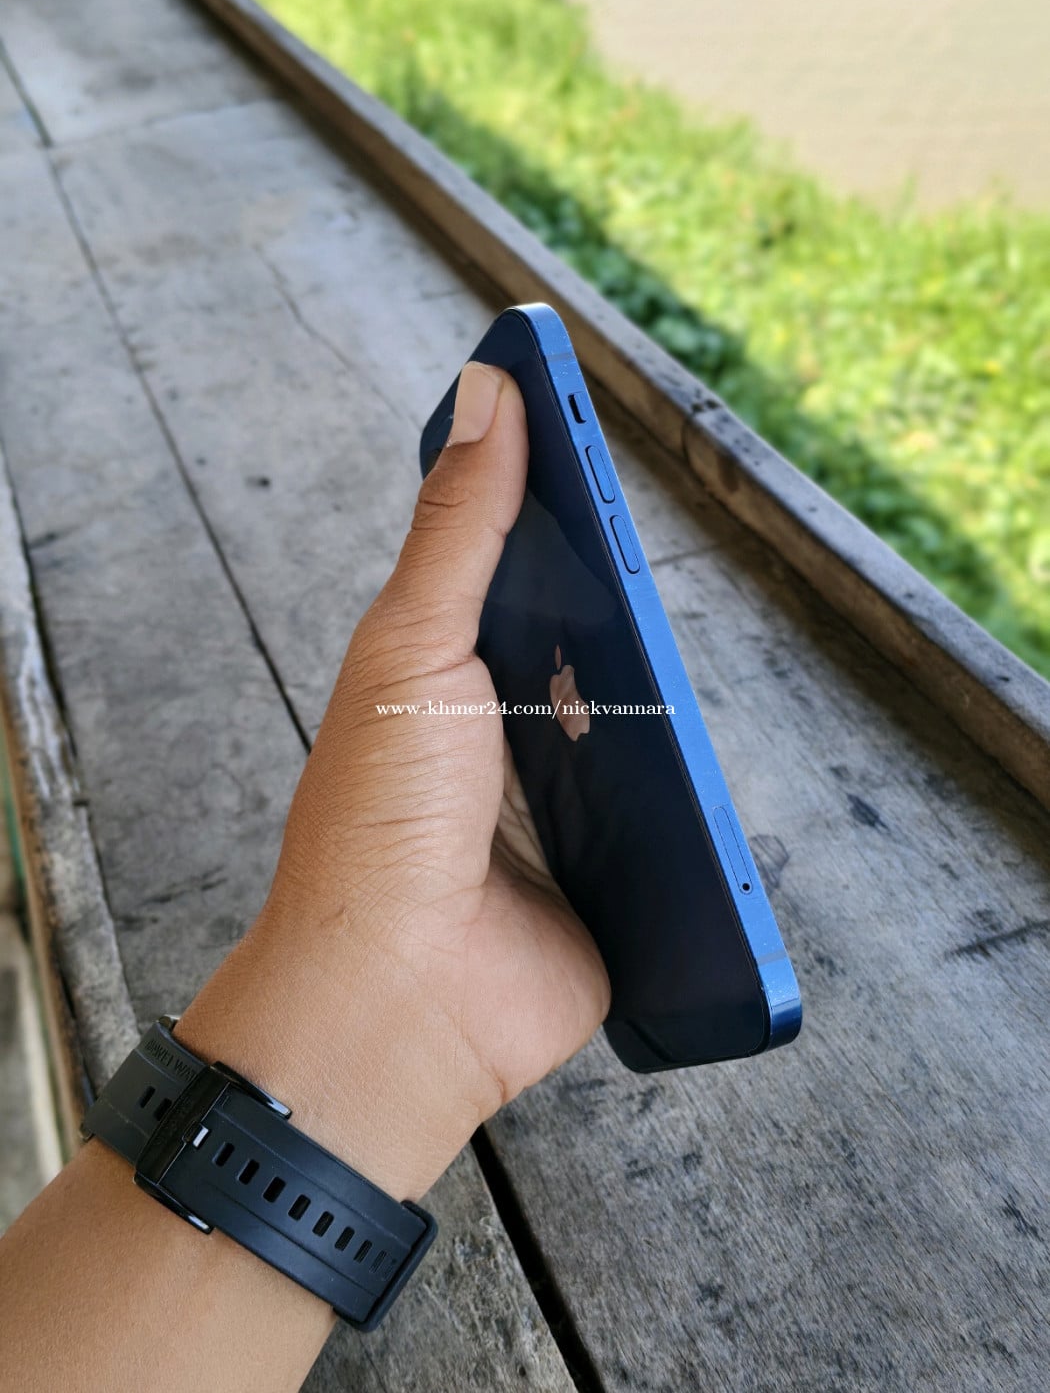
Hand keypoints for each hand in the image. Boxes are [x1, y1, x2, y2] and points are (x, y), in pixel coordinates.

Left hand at [178, 363, 609, 1198]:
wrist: (402, 1001)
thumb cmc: (381, 821)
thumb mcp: (415, 651)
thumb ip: (461, 531)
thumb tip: (488, 392)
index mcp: (442, 674)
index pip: (509, 566)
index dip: (548, 499)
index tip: (588, 428)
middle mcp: (499, 734)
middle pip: (584, 640)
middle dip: (620, 598)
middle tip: (648, 544)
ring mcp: (559, 807)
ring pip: (636, 723)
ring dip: (661, 697)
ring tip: (680, 660)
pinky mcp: (615, 874)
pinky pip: (670, 815)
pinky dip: (691, 791)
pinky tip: (710, 763)